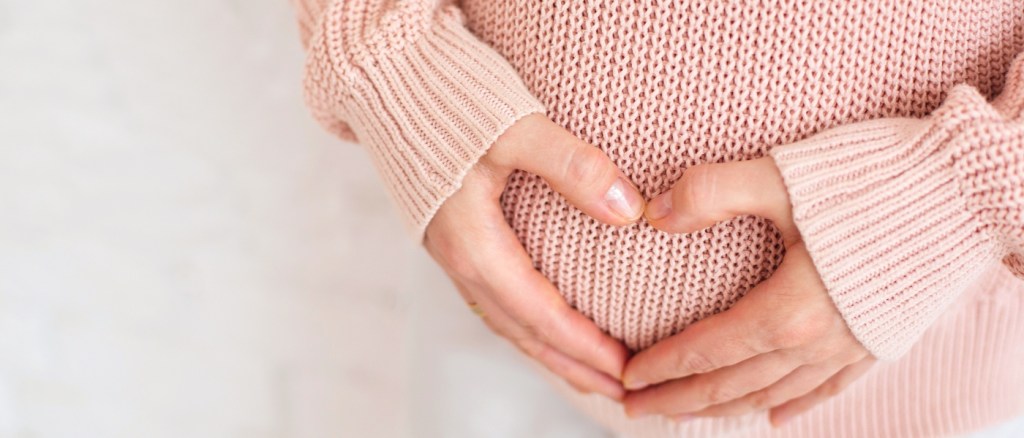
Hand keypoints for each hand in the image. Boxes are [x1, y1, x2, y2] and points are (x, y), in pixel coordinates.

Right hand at [424, 113, 645, 399]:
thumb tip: (628, 211)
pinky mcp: (453, 237)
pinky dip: (526, 324)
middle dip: (572, 367)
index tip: (627, 368)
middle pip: (522, 332)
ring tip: (589, 375)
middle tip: (621, 391)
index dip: (584, 346)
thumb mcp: (513, 128)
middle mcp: (459, 259)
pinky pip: (494, 299)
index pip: (539, 314)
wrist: (385, 78)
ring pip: (506, 320)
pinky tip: (545, 324)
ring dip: (549, 352)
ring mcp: (452, 251)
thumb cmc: (446, 100)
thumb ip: (571, 166)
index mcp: (474, 245)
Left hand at [621, 158, 875, 425]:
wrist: (970, 190)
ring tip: (687, 414)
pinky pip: (827, 390)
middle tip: (634, 409)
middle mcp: (817, 343)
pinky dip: (793, 406)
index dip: (662, 367)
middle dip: (678, 400)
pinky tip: (774, 418)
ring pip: (772, 395)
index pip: (706, 350)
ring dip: (723, 409)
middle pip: (731, 385)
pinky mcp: (879, 341)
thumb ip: (712, 192)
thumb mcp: (784, 178)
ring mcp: (851, 348)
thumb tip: (652, 213)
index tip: (626, 379)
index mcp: (788, 311)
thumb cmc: (876, 180)